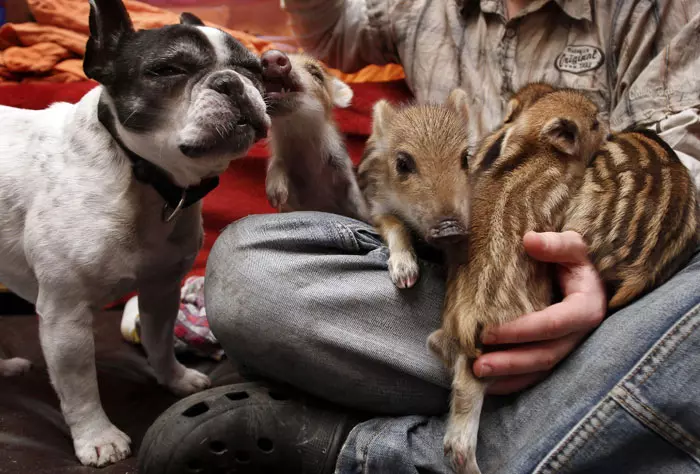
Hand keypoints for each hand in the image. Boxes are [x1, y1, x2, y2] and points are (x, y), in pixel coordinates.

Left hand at [473, 231, 606, 394]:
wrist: (581, 273)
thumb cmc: (573, 258)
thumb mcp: (572, 245)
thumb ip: (556, 244)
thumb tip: (530, 240)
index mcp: (586, 308)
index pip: (552, 324)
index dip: (521, 331)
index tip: (488, 332)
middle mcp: (578, 335)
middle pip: (544, 355)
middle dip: (510, 363)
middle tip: (478, 365)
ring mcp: (567, 348)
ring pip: (538, 370)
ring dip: (508, 377)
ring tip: (477, 377)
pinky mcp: (554, 354)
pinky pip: (534, 375)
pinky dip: (512, 381)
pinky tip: (488, 385)